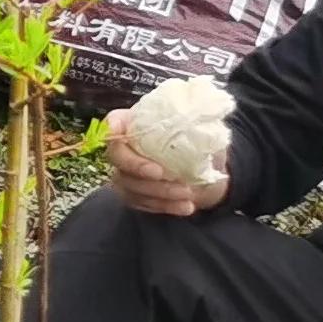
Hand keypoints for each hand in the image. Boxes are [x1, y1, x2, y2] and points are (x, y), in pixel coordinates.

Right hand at [99, 108, 226, 216]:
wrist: (210, 173)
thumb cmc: (203, 145)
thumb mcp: (204, 128)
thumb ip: (196, 122)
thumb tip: (198, 115)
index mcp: (138, 124)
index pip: (114, 122)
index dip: (112, 127)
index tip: (119, 132)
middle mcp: (126, 148)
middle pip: (117, 157)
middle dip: (137, 167)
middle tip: (163, 174)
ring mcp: (126, 174)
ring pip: (129, 185)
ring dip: (159, 191)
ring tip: (188, 193)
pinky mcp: (134, 195)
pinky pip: (141, 203)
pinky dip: (164, 206)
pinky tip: (185, 206)